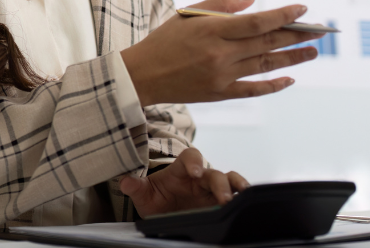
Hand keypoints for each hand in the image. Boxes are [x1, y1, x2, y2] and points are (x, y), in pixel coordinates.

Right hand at [120, 0, 320, 105]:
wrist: (143, 75)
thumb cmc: (165, 40)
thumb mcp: (188, 14)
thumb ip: (221, 5)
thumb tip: (253, 1)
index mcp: (212, 31)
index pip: (257, 22)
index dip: (283, 15)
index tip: (302, 9)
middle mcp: (220, 54)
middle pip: (267, 42)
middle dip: (297, 35)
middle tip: (320, 30)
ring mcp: (221, 76)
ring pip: (266, 65)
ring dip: (293, 58)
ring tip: (313, 51)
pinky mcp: (220, 94)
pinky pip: (253, 90)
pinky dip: (274, 85)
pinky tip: (290, 78)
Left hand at [120, 148, 248, 217]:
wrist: (166, 212)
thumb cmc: (157, 199)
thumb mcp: (145, 195)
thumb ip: (136, 187)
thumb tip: (124, 181)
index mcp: (180, 170)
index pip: (190, 157)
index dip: (194, 162)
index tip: (195, 172)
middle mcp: (199, 177)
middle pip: (213, 173)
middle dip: (219, 183)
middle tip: (222, 197)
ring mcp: (211, 188)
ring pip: (229, 180)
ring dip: (235, 187)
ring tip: (239, 197)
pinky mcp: (220, 200)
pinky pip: (235, 193)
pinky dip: (242, 194)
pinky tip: (245, 201)